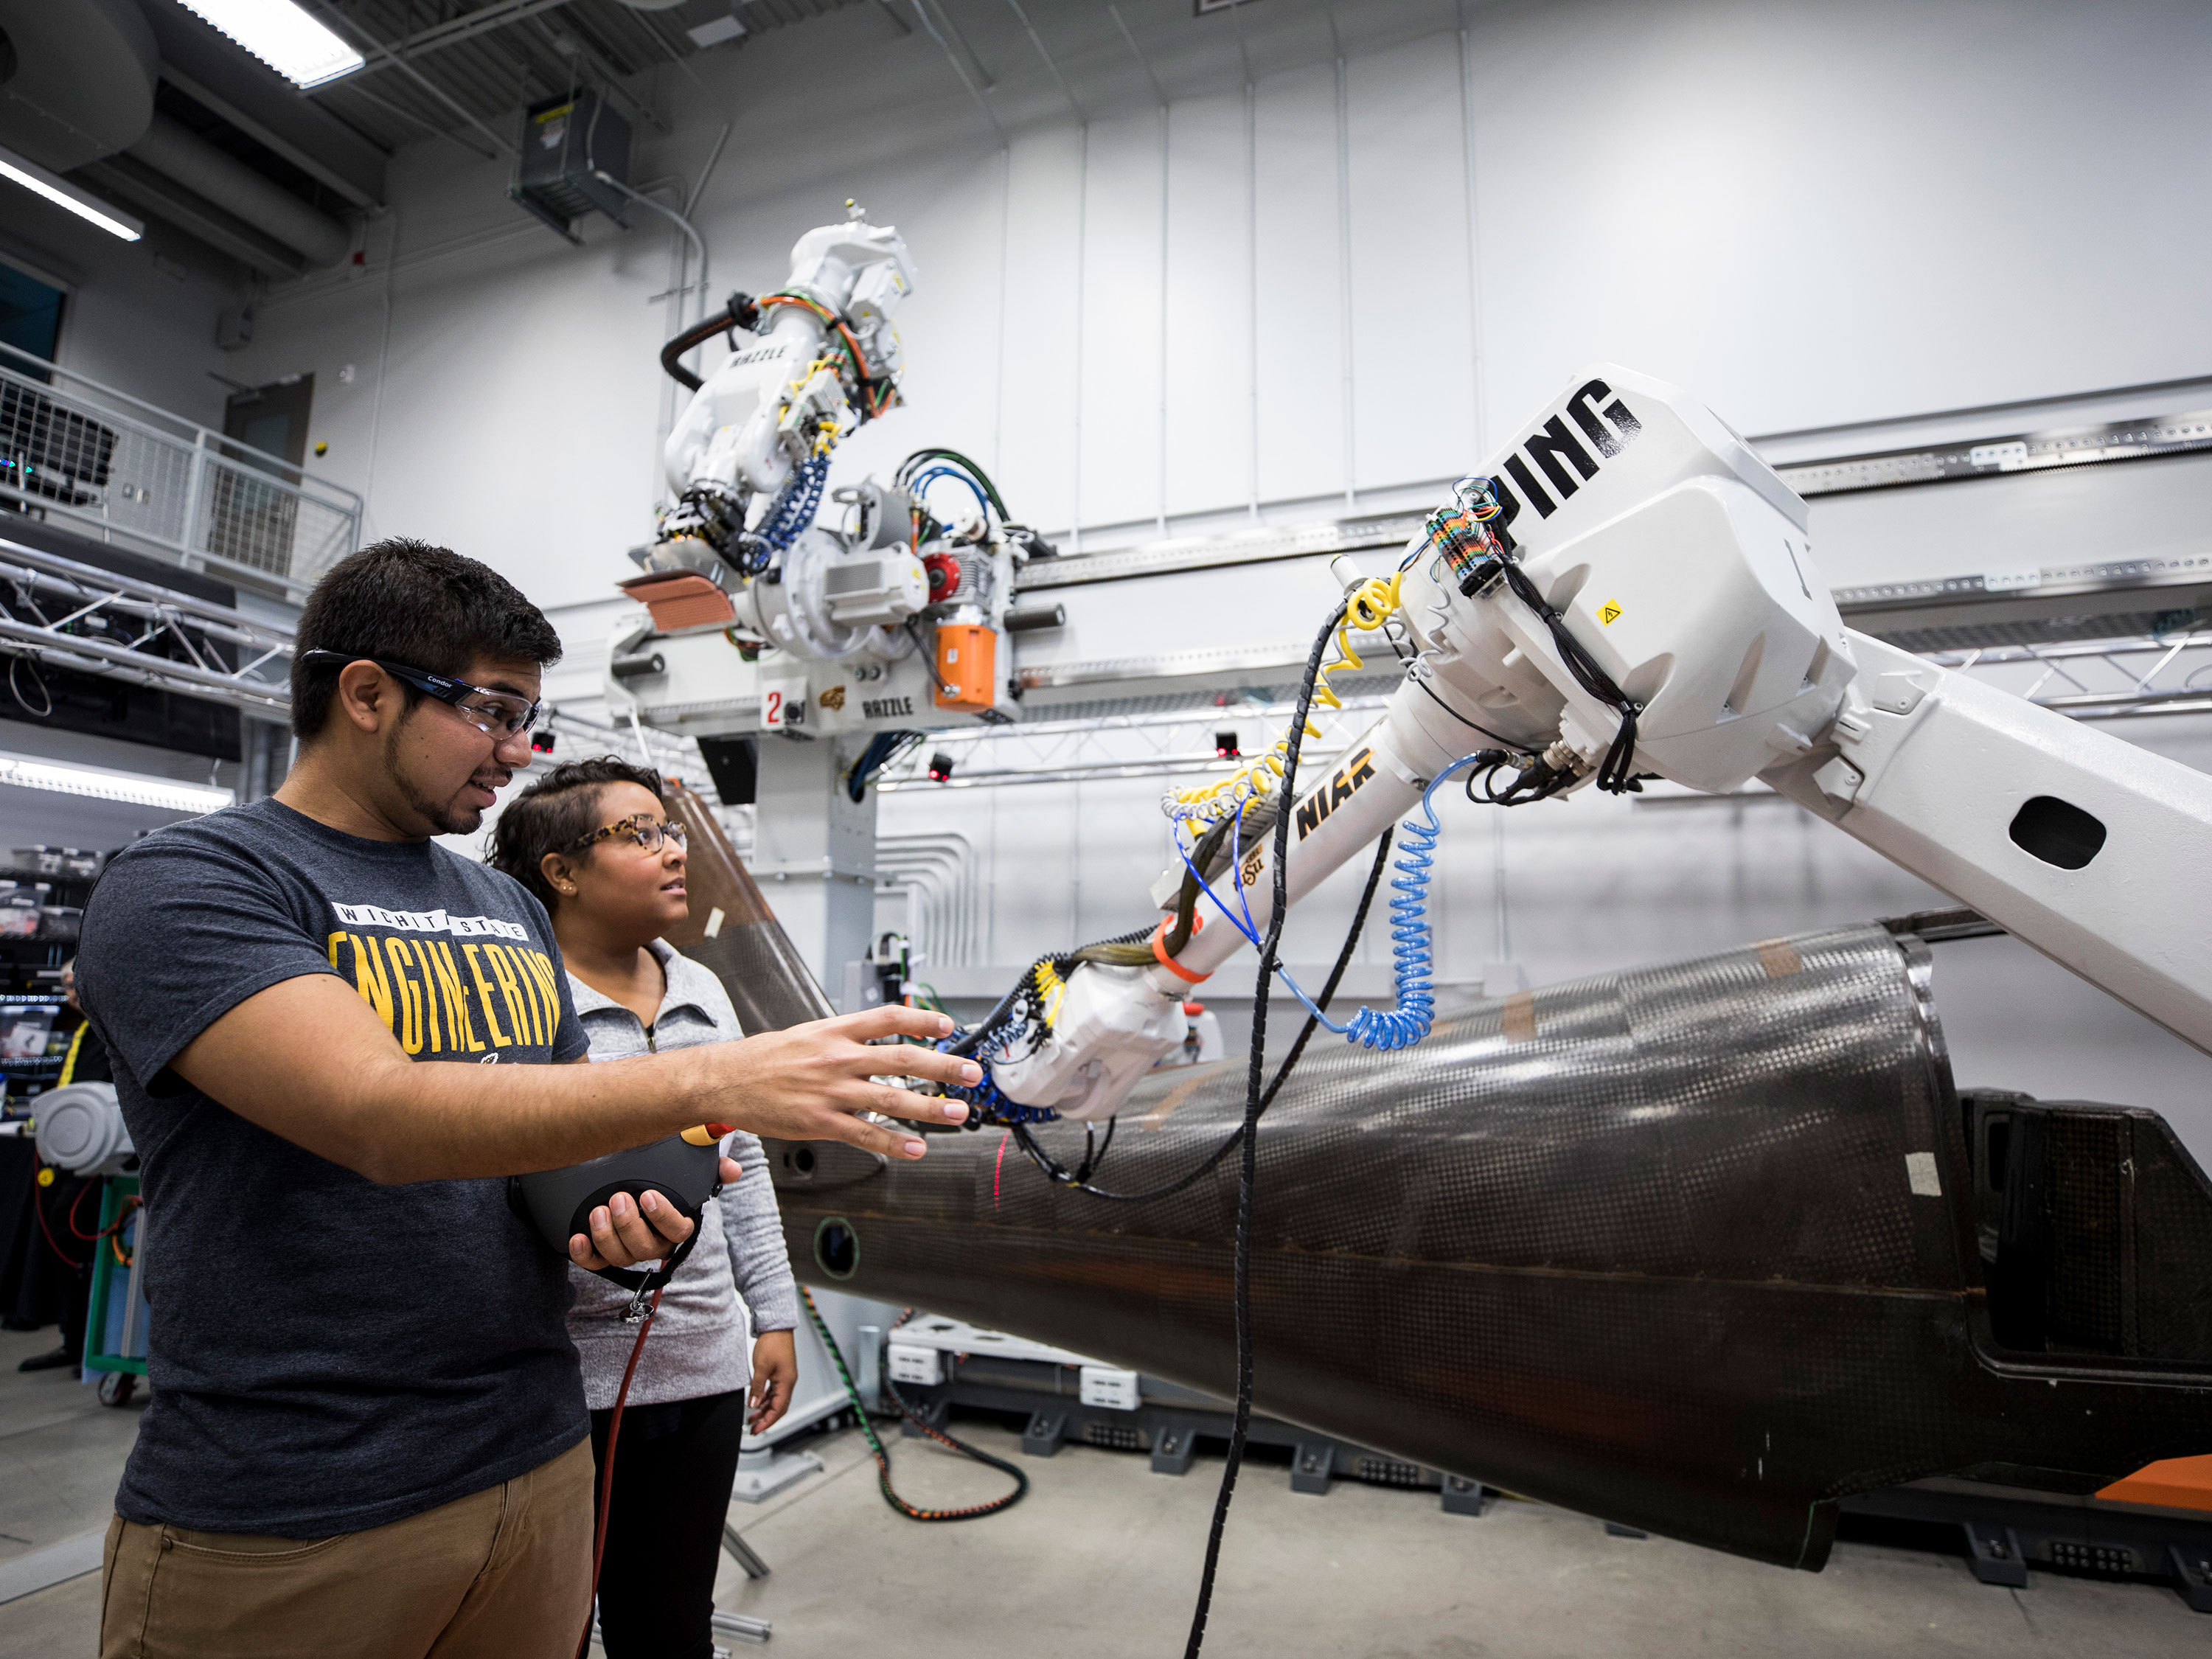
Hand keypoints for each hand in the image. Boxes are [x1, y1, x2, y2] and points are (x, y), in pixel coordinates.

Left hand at [568, 1155, 742, 1270]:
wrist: (633, 1188)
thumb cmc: (665, 1182)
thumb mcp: (690, 1173)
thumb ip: (713, 1169)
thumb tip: (733, 1169)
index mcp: (675, 1227)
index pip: (677, 1231)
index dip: (663, 1216)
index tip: (648, 1195)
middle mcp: (654, 1244)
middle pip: (646, 1247)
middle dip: (629, 1225)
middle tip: (618, 1198)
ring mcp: (628, 1252)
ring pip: (620, 1257)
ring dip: (607, 1237)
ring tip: (597, 1211)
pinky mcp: (604, 1255)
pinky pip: (595, 1264)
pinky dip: (585, 1254)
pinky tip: (577, 1237)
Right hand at [708, 1007, 977, 1161]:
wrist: (725, 1079)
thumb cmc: (765, 1058)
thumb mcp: (808, 1033)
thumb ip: (844, 1037)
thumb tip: (879, 1040)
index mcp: (836, 1031)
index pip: (889, 1019)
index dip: (923, 1020)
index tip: (949, 1026)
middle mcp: (838, 1057)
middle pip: (902, 1058)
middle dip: (943, 1067)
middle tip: (972, 1073)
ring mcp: (831, 1091)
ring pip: (891, 1098)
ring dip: (929, 1108)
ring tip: (958, 1113)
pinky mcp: (820, 1121)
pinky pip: (865, 1134)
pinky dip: (894, 1142)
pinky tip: (916, 1148)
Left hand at [747, 1328, 797, 1433]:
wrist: (776, 1327)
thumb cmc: (772, 1343)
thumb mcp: (761, 1367)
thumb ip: (757, 1388)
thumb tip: (753, 1405)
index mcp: (787, 1383)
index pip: (778, 1409)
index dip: (767, 1422)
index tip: (757, 1430)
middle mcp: (788, 1382)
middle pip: (779, 1408)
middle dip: (766, 1420)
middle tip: (754, 1428)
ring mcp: (784, 1378)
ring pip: (775, 1400)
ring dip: (764, 1410)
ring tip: (751, 1418)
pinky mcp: (779, 1373)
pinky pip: (773, 1392)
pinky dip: (765, 1399)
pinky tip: (756, 1402)